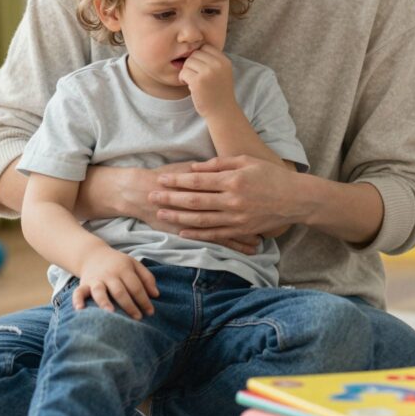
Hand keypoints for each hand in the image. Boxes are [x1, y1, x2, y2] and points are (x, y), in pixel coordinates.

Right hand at [73, 246, 158, 319]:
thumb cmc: (118, 263)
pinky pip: (78, 292)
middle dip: (129, 305)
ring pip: (100, 291)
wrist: (93, 254)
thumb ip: (147, 278)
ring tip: (111, 313)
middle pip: (120, 291)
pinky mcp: (84, 284)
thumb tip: (156, 295)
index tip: (150, 312)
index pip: (136, 286)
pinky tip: (80, 310)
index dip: (144, 300)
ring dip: (104, 302)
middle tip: (137, 318)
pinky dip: (77, 300)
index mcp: (125, 269)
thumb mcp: (135, 265)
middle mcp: (110, 274)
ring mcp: (96, 279)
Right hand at [100, 161, 264, 253]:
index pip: (237, 191)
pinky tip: (247, 248)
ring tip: (263, 242)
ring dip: (246, 237)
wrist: (140, 191)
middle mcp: (207, 204)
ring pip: (230, 230)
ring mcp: (200, 220)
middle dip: (255, 219)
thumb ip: (210, 168)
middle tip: (274, 223)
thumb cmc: (166, 176)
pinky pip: (217, 240)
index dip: (253, 197)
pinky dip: (233, 245)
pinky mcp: (192, 232)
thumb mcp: (189, 167)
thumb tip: (231, 168)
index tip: (271, 201)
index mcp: (208, 184)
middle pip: (237, 212)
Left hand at [149, 155, 302, 242]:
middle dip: (170, 198)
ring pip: (200, 220)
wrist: (295, 199)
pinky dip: (197, 234)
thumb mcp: (246, 161)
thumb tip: (195, 168)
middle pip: (194, 201)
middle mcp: (232, 200)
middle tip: (151, 197)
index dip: (176, 180)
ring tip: (160, 214)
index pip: (197, 181)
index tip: (161, 179)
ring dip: (178, 218)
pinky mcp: (241, 230)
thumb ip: (219, 164)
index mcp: (233, 180)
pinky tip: (182, 232)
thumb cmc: (271, 175)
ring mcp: (236, 218)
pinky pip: (215, 234)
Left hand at [178, 46, 235, 117]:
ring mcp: (208, 72)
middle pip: (195, 54)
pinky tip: (188, 85)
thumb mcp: (222, 72)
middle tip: (194, 75)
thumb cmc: (219, 92)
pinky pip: (183, 72)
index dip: (199, 56)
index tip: (200, 68)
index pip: (206, 47)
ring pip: (188, 62)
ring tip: (192, 81)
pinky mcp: (198, 82)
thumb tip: (193, 47)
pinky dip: (182, 78)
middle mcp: (218, 64)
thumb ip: (213, 60)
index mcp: (225, 61)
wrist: (222, 112)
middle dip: (192, 64)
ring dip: (186, 71)